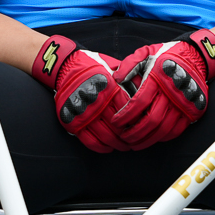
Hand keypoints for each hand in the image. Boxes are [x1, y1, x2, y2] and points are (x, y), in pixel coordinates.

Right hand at [31, 35, 135, 153]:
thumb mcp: (113, 68)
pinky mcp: (72, 121)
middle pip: (119, 127)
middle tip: (136, 140)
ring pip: (106, 137)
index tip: (143, 125)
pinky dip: (101, 147)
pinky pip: (90, 141)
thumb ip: (129, 80)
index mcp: (109, 87)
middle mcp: (96, 101)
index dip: (138, 120)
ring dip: (118, 144)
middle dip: (130, 136)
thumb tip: (147, 93)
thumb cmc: (95, 67)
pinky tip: (108, 147)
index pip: (128, 110)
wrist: (66, 67)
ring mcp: (83, 112)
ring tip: (124, 146)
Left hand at [113, 29, 214, 149]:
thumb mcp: (145, 53)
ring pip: (163, 129)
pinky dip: (163, 138)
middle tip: (123, 138)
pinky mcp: (194, 111)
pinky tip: (152, 138)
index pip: (138, 103)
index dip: (125, 116)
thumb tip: (116, 80)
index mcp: (157, 77)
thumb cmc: (165, 55)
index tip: (115, 123)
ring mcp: (185, 103)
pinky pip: (177, 130)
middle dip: (134, 133)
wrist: (195, 56)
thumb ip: (129, 65)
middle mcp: (172, 92)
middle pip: (151, 120)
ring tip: (134, 144)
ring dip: (147, 140)